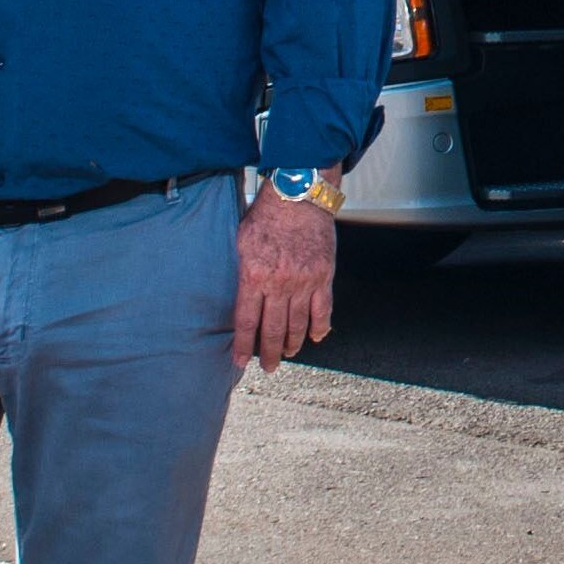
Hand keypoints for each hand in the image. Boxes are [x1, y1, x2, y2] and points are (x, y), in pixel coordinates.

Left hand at [233, 188, 337, 370]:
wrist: (298, 196)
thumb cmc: (265, 215)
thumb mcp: (241, 243)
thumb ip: (242, 273)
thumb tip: (240, 299)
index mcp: (253, 275)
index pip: (246, 321)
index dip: (243, 345)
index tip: (241, 361)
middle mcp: (279, 283)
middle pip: (272, 329)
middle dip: (268, 353)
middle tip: (268, 367)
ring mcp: (303, 281)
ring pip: (298, 324)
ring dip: (292, 344)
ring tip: (287, 354)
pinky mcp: (323, 276)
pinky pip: (322, 310)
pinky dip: (319, 327)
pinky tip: (315, 338)